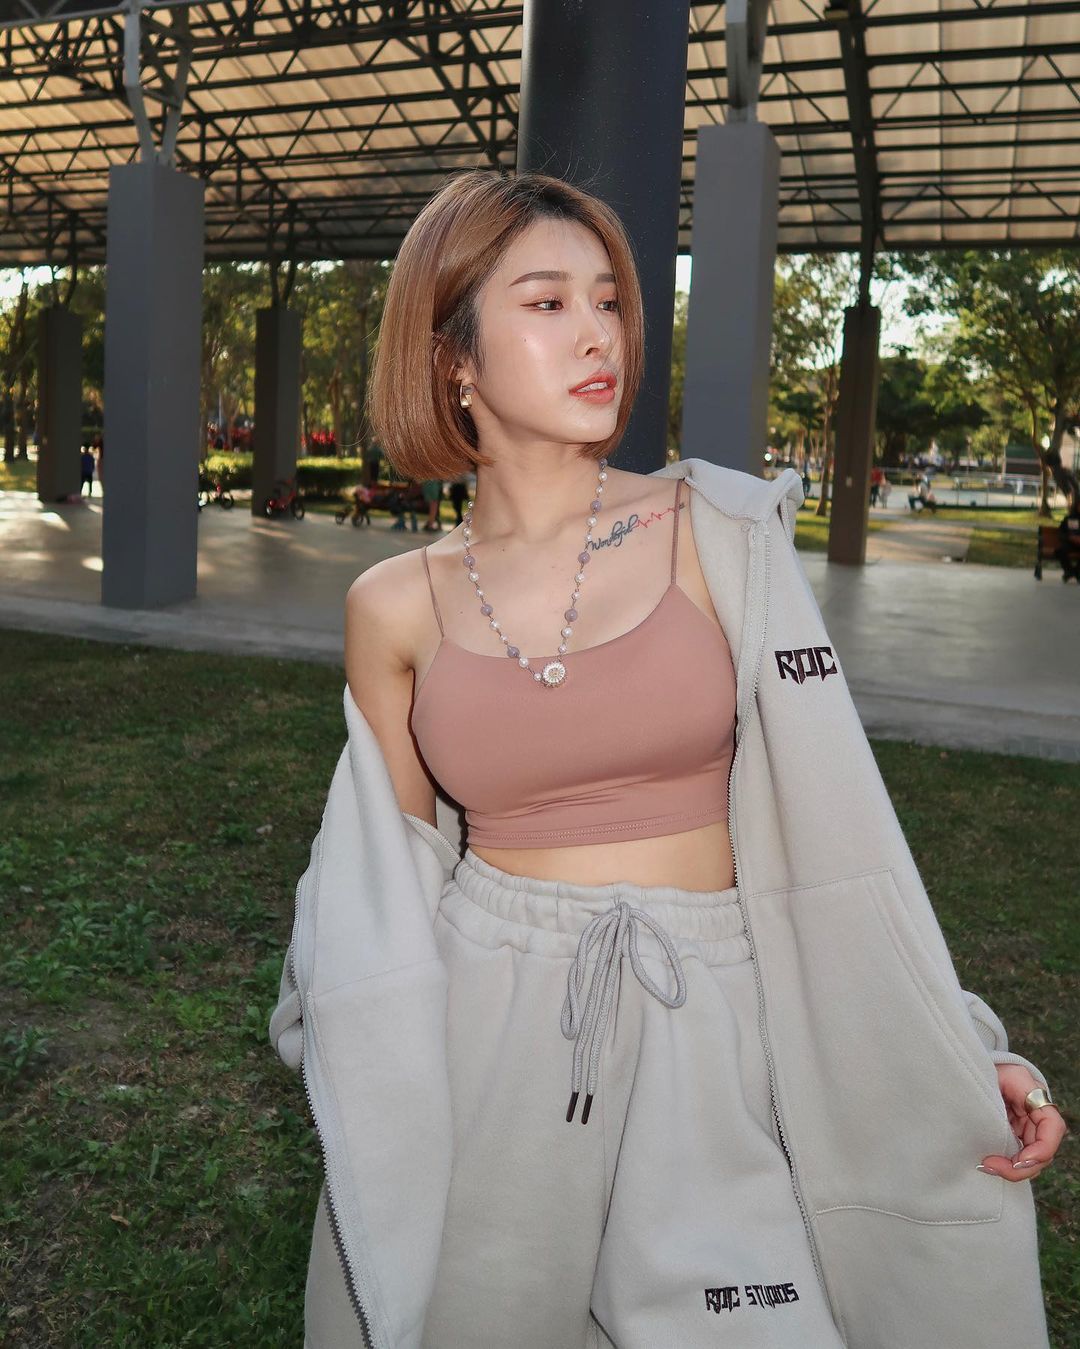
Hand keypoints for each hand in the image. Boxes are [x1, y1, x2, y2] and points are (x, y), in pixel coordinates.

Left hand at [976, 1064, 1066, 1180]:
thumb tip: (994, 1125)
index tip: (1018, 1160)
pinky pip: (1017, 1156)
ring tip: (986, 1165)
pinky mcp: (1015, 1135)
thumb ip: (996, 1097)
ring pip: (1031, 1159)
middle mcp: (1036, 1117)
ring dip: (1012, 1169)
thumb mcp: (991, 1075)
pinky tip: (988, 1163)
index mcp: (1035, 1098)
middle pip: (1043, 1152)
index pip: (1053, 1127)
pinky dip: (1006, 1164)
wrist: (974, 1068)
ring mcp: (1027, 1128)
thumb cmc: (984, 1068)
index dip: (1041, 1149)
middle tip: (990, 1165)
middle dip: (1020, 1166)